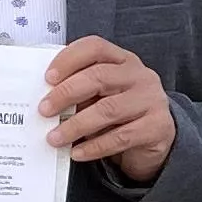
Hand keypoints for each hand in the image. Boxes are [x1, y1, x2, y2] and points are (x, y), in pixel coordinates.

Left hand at [43, 36, 175, 180]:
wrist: (157, 136)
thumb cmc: (122, 112)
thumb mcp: (103, 94)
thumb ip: (81, 91)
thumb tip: (47, 101)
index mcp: (123, 60)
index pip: (95, 47)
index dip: (69, 59)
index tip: (48, 78)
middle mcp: (140, 76)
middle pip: (99, 77)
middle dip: (66, 93)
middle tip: (44, 110)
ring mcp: (152, 100)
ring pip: (108, 109)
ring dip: (76, 125)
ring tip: (55, 137)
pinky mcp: (157, 127)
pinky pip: (121, 137)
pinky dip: (95, 147)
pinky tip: (78, 153)